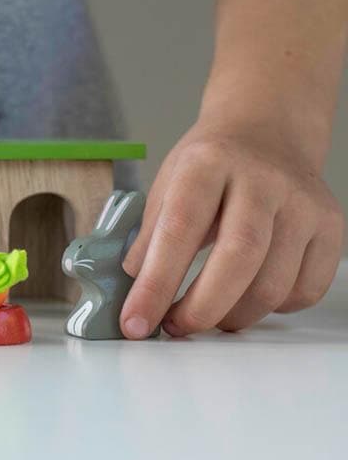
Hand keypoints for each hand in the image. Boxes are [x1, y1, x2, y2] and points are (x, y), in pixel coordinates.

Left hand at [120, 117, 343, 337]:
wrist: (267, 131)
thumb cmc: (210, 166)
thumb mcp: (166, 185)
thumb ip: (148, 236)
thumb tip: (133, 289)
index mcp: (208, 164)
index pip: (179, 230)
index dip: (155, 284)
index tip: (135, 322)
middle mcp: (262, 180)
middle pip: (237, 258)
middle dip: (200, 309)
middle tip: (174, 327)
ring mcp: (302, 203)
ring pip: (274, 284)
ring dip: (232, 316)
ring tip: (205, 316)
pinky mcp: (331, 227)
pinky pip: (305, 290)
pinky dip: (271, 310)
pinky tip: (246, 298)